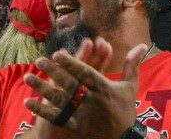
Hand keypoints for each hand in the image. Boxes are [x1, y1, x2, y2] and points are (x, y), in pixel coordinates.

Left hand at [24, 38, 144, 138]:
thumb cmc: (125, 111)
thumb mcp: (130, 88)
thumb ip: (132, 65)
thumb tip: (142, 44)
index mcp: (104, 88)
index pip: (85, 72)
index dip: (71, 62)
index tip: (58, 53)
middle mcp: (92, 100)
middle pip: (70, 83)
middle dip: (54, 71)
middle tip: (39, 60)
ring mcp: (82, 114)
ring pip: (59, 99)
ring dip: (42, 88)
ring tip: (28, 77)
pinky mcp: (75, 127)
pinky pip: (55, 117)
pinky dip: (41, 110)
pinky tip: (28, 102)